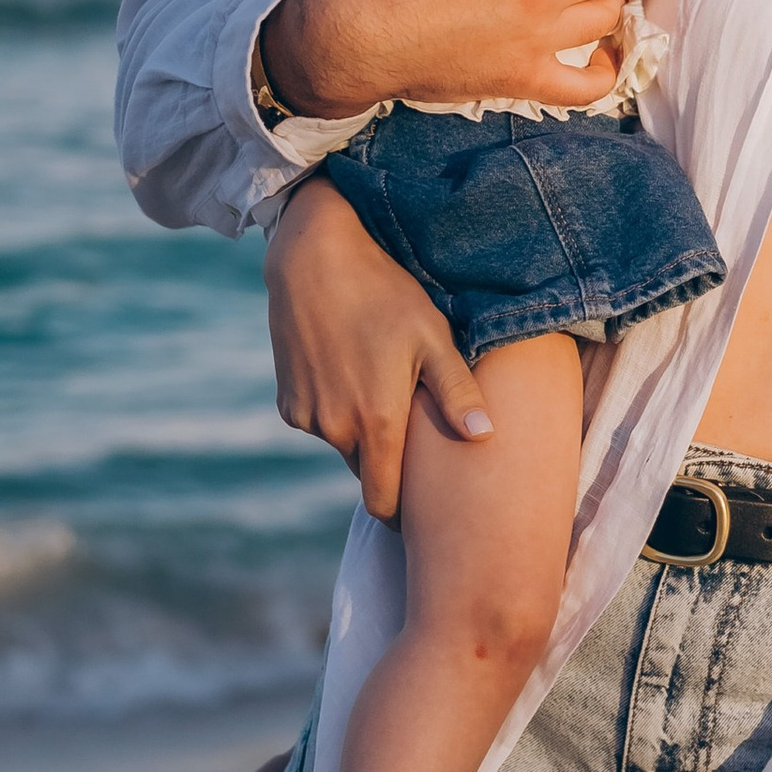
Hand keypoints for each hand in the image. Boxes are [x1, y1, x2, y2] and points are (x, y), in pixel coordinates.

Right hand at [265, 182, 492, 519]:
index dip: (403, 512)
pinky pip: (319, 422)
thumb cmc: (384, 294)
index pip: (385, 500)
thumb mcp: (432, 337)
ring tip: (382, 387)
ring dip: (361, 431)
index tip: (422, 512)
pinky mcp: (287, 401)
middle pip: (366, 471)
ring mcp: (306, 416)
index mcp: (375, 422)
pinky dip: (336, 411)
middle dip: (388, 463)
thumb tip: (484, 438)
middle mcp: (334, 429)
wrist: (314, 259)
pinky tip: (351, 371)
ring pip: (343, 444)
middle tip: (414, 435)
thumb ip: (456, 393)